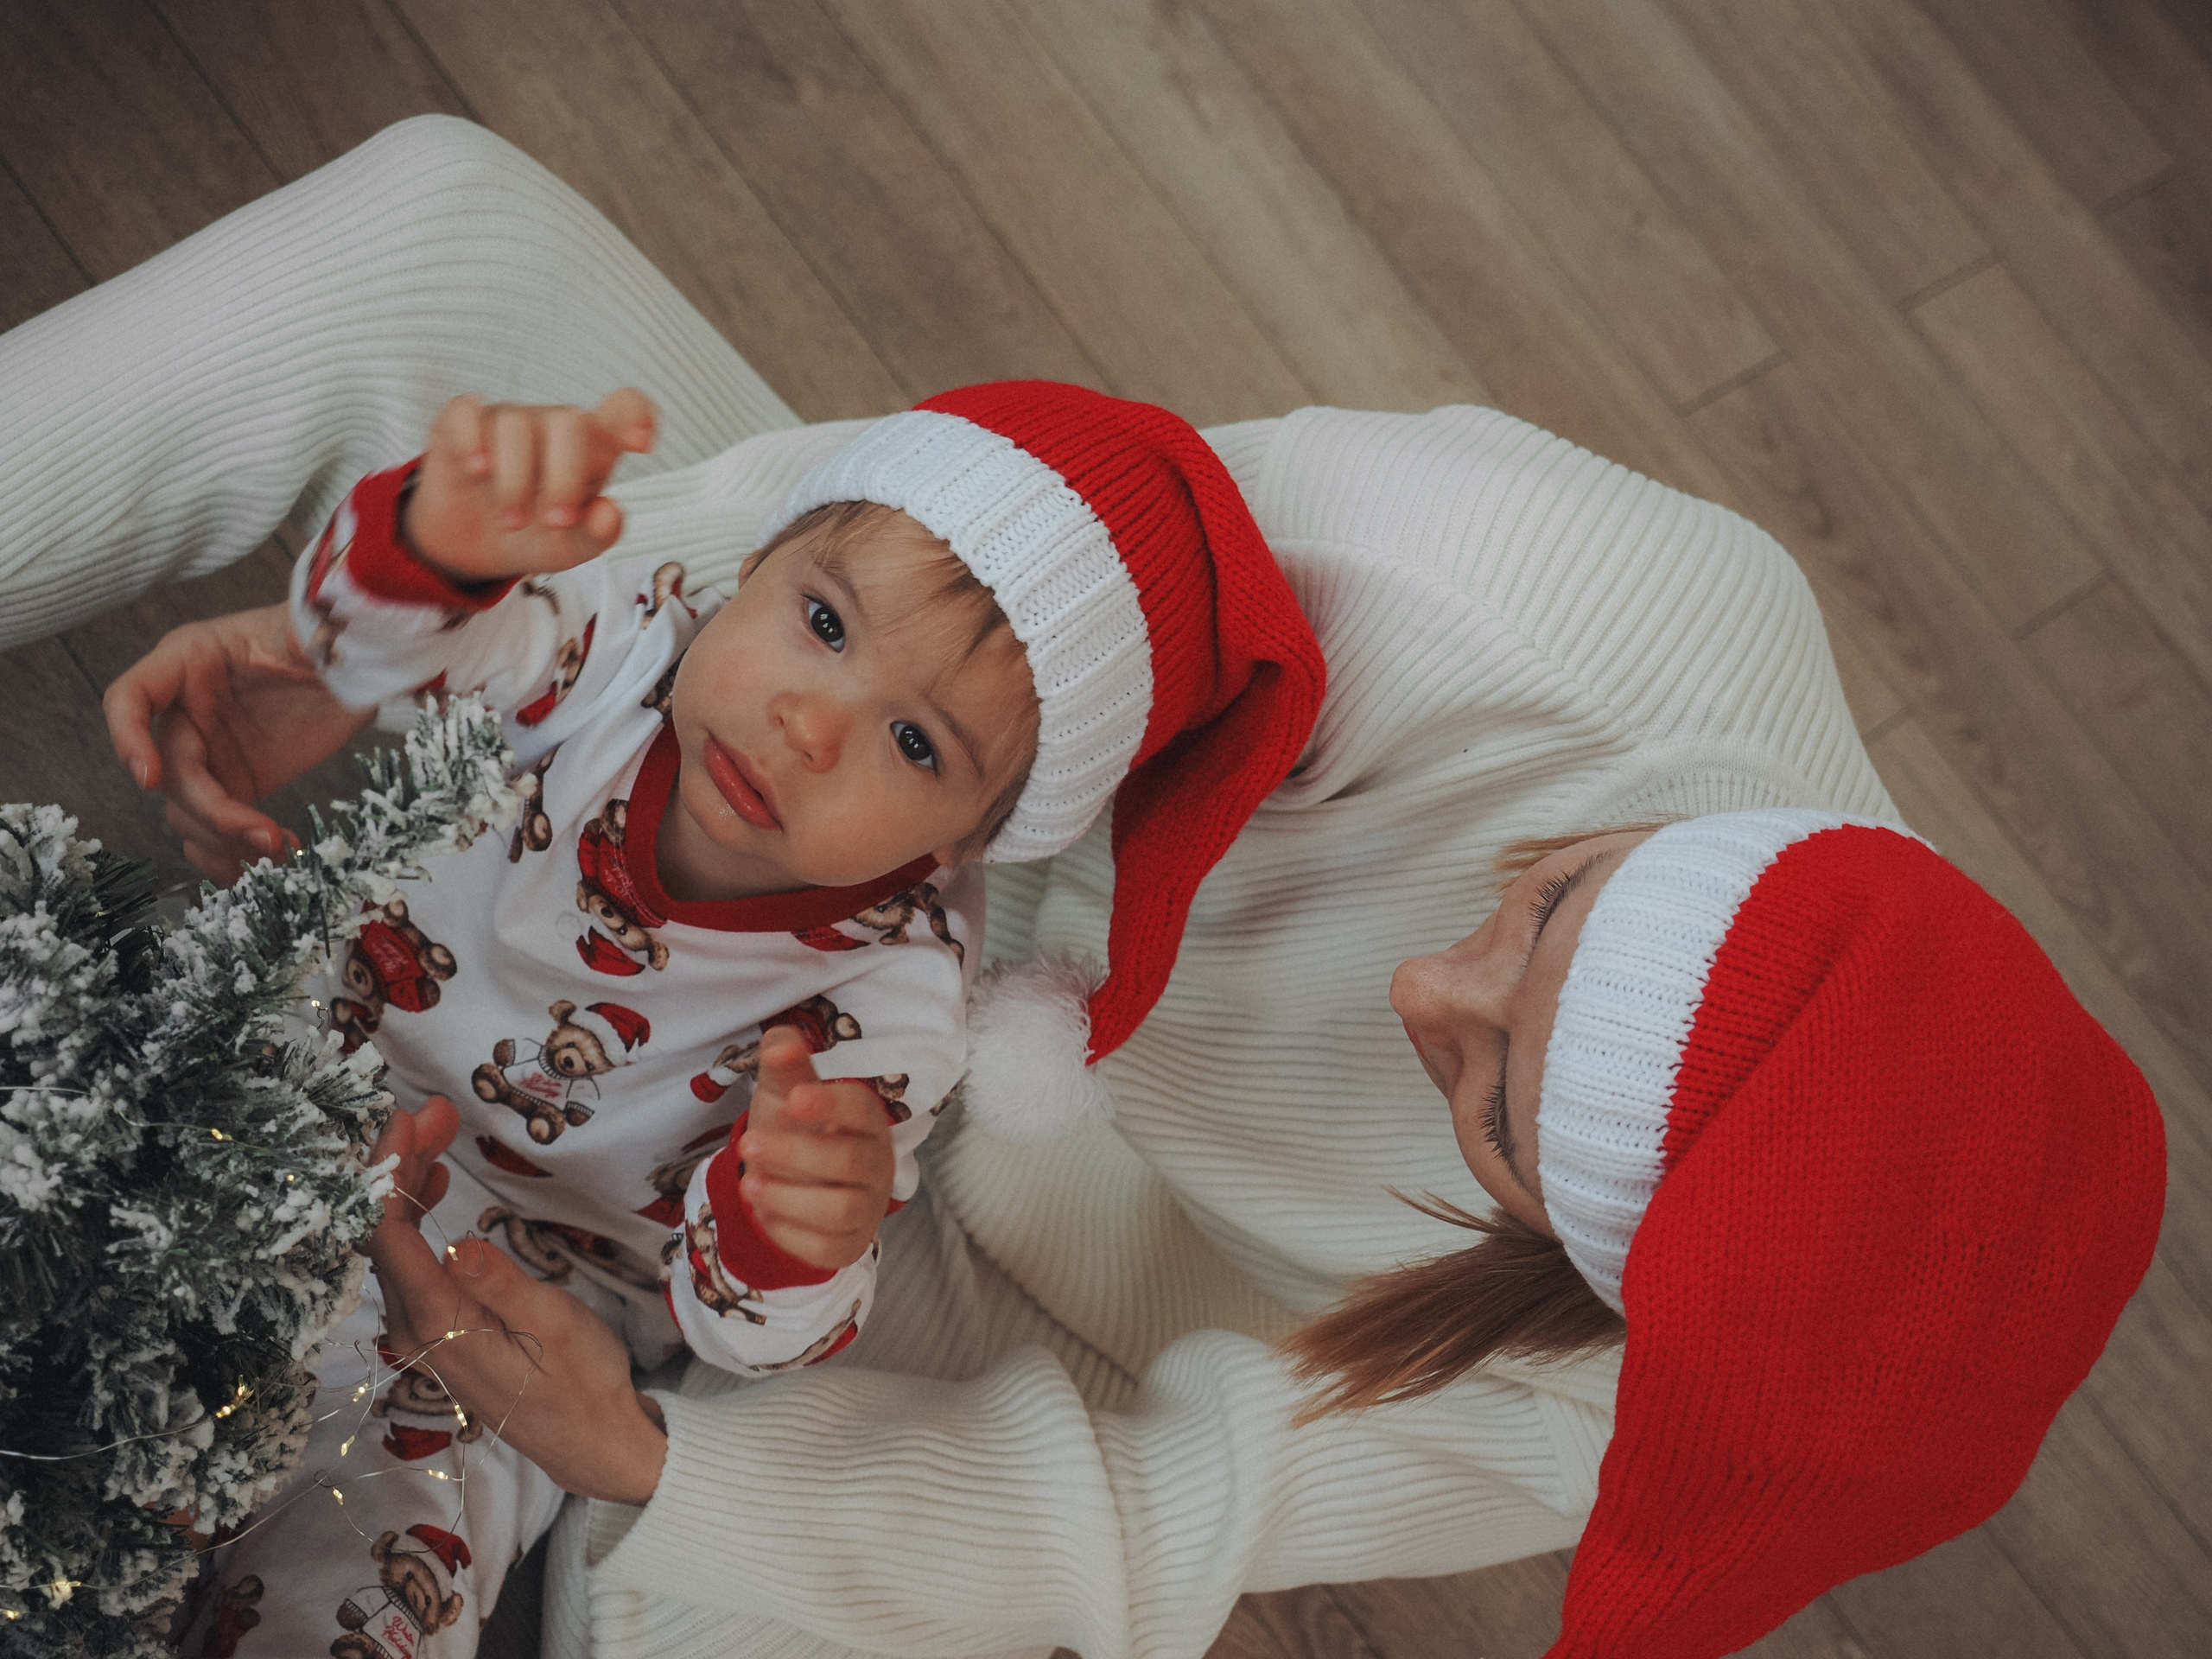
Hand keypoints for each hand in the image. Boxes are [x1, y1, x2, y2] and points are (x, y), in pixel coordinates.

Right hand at [103, 602, 375, 880]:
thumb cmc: (325, 634)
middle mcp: (186, 711)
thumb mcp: (315, 629)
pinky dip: (231, 854)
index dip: (128, 738)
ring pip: (186, 811)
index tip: (148, 778)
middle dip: (213, 812)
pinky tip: (270, 863)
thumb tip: (318, 635)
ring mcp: (208, 753)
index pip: (130, 697)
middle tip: (267, 836)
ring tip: (279, 851)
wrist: (353, 665)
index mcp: (189, 661)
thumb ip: (307, 634)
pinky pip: (212, 827)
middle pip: (170, 774)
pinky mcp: (237, 782)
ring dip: (223, 842)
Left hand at [364, 1096, 667, 1505]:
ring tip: (438, 1135)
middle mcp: (414, 1328)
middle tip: (435, 1112)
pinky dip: (416, 1217)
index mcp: (438, 1323)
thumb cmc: (580, 1380)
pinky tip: (434, 1189)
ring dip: (408, 1187)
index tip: (407, 1121)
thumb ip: (501, 1285)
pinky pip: (409, 1263)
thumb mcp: (553, 1325)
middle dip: (398, 1166)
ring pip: (393, 1246)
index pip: (386, 1238)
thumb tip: (460, 1246)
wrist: (589, 1439)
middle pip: (382, 1235)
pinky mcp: (437, 1330)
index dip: (388, 1174)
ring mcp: (421, 1331)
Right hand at [404, 389, 655, 581]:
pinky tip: (478, 471)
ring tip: (512, 521)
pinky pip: (468, 412)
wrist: (474, 545)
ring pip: (516, 425)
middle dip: (564, 477)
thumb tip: (609, 513)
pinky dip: (472, 440)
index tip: (640, 444)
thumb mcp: (572, 546)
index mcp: (593, 448)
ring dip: (515, 482)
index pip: (623, 407)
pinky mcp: (462, 421)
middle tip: (554, 522)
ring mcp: (507, 419)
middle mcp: (553, 426)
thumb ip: (598, 533)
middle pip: (569, 421)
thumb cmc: (536, 534)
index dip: (635, 415)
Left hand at [739, 1027, 896, 1270]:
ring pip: (840, 1209)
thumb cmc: (798, 1127)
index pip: (860, 1108)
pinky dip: (788, 1232)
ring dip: (790, 1198)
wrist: (799, 1181)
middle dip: (797, 1154)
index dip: (831, 1103)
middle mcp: (877, 1163)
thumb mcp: (786, 1092)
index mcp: (866, 1119)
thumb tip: (780, 1041)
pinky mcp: (849, 1244)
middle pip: (850, 1161)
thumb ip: (784, 1063)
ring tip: (749, 1185)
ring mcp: (867, 1208)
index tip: (794, 1099)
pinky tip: (764, 1212)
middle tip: (749, 1146)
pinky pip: (823, 1247)